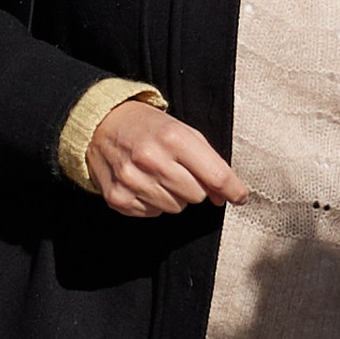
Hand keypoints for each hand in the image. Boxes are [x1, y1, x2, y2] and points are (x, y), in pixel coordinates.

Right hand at [84, 98, 248, 218]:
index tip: (239, 196)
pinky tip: (143, 183)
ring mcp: (133, 180)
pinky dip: (152, 202)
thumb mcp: (183, 132)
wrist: (100, 125)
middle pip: (198, 196)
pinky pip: (153, 214)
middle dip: (194, 186)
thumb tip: (226, 196)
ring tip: (158, 175)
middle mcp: (151, 159)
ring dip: (173, 195)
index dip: (234, 190)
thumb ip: (209, 162)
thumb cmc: (148, 128)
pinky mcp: (118, 198)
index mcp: (173, 138)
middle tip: (179, 170)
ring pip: (176, 208)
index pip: (217, 176)